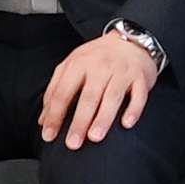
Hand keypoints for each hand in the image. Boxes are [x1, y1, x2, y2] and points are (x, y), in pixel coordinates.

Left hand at [41, 27, 160, 147]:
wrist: (131, 40)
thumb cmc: (98, 58)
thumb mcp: (72, 66)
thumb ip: (55, 91)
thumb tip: (44, 121)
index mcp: (79, 63)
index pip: (63, 92)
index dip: (55, 115)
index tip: (49, 136)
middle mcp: (101, 66)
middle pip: (88, 97)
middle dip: (79, 122)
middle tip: (72, 143)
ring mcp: (122, 71)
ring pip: (112, 97)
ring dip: (103, 118)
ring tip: (95, 137)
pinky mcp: (141, 78)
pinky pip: (139, 95)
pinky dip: (134, 109)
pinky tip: (126, 123)